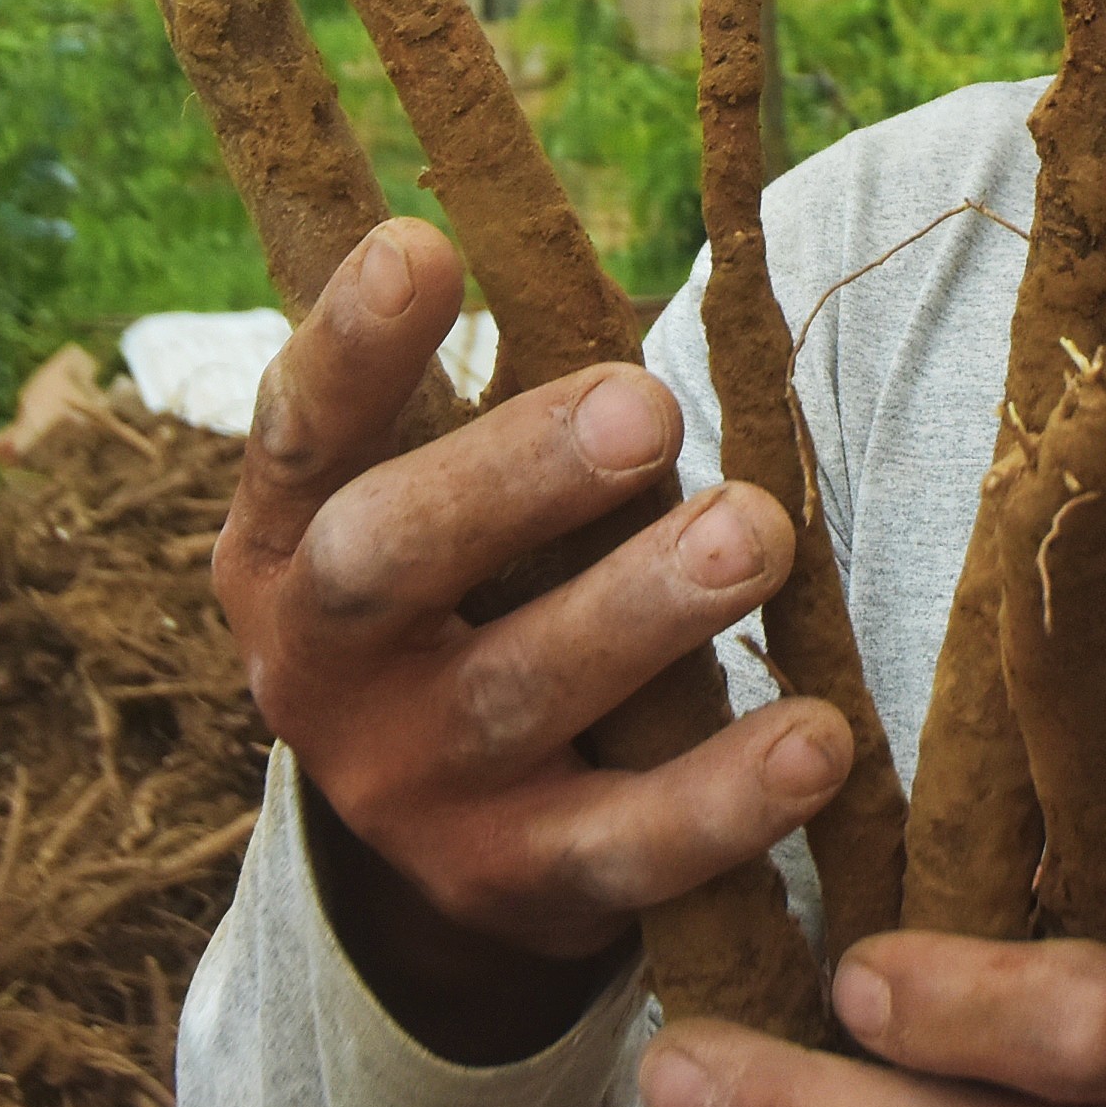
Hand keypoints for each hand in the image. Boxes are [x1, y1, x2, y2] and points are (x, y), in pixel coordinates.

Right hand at [213, 215, 855, 1060]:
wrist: (439, 844)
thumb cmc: (472, 595)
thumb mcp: (435, 493)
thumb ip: (485, 393)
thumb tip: (552, 219)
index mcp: (285, 541)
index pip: (298, 429)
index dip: (351, 344)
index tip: (425, 247)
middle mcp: (319, 668)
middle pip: (385, 562)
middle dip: (512, 477)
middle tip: (644, 402)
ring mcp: (409, 789)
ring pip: (516, 698)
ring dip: (642, 613)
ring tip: (757, 533)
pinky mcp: (513, 886)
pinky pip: (622, 851)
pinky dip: (724, 798)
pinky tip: (820, 740)